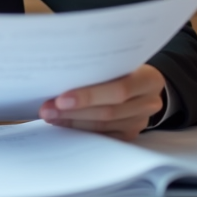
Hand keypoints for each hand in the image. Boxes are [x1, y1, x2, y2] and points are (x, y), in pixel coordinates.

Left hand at [39, 64, 166, 140]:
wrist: (143, 83)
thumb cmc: (123, 67)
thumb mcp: (118, 61)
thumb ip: (99, 67)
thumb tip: (59, 75)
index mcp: (149, 79)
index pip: (119, 89)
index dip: (89, 96)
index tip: (60, 98)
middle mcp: (149, 102)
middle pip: (108, 111)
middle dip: (73, 111)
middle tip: (47, 109)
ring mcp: (141, 121)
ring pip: (103, 125)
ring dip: (73, 122)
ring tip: (51, 116)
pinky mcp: (131, 134)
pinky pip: (104, 135)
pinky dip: (81, 129)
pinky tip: (64, 122)